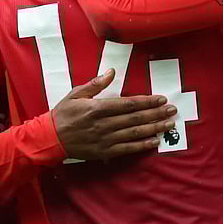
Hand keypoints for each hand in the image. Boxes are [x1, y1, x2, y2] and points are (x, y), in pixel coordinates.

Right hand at [52, 70, 176, 160]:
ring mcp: (105, 139)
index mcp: (97, 108)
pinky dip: (142, 145)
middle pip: (135, 118)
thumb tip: (111, 71)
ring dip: (154, 128)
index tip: (161, 99)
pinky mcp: (105, 152)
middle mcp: (104, 124)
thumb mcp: (76, 94)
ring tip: (169, 124)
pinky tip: (155, 141)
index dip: (147, 101)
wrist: (49, 139)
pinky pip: (127, 148)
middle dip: (156, 113)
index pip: (128, 104)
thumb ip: (95, 84)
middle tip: (172, 109)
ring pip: (135, 133)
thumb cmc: (63, 114)